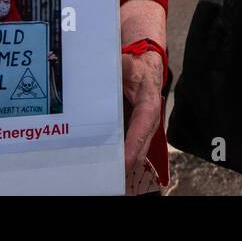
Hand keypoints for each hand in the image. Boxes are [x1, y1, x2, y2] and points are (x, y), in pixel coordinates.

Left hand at [119, 0, 167, 186]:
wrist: (146, 65)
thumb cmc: (135, 66)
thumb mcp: (124, 65)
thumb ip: (112, 72)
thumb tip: (92, 76)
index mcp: (149, 103)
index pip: (143, 127)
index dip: (132, 146)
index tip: (121, 161)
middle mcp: (149, 120)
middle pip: (140, 148)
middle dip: (123, 163)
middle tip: (105, 175)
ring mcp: (145, 128)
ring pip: (136, 152)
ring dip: (121, 163)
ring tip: (102, 175)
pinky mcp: (138, 131)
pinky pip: (130, 148)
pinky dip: (119, 157)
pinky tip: (104, 165)